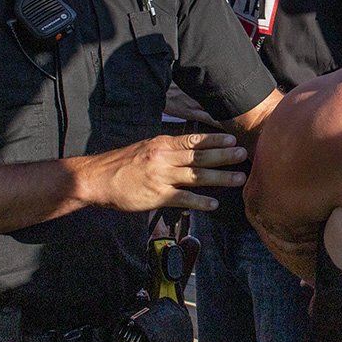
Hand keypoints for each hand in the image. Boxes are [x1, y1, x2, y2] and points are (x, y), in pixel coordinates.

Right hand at [83, 133, 246, 211]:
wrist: (97, 179)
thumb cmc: (122, 164)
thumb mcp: (146, 148)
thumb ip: (168, 149)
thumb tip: (189, 148)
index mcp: (163, 144)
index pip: (194, 140)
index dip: (215, 139)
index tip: (233, 138)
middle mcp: (165, 158)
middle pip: (201, 156)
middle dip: (225, 155)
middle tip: (244, 154)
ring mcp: (162, 177)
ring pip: (197, 176)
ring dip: (221, 177)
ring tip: (239, 178)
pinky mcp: (157, 196)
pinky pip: (183, 198)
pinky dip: (200, 201)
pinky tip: (215, 204)